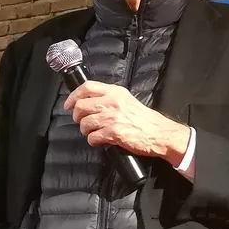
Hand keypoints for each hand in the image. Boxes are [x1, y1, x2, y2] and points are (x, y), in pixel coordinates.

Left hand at [64, 81, 189, 165]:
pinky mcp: (113, 133)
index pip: (87, 87)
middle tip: (82, 121)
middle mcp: (112, 102)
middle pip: (81, 106)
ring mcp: (112, 118)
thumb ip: (110, 97)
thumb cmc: (145, 119)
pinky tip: (101, 140)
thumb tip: (89, 102)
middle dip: (77, 116)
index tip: (69, 104)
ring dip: (86, 130)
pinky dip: (93, 141)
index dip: (73, 96)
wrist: (160, 133)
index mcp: (116, 92)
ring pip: (84, 123)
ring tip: (95, 132)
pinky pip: (92, 137)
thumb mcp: (128, 100)